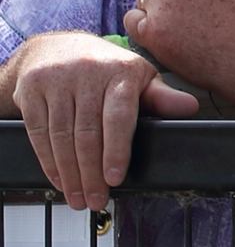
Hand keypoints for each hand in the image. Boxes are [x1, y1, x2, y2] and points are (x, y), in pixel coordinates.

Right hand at [8, 33, 198, 210]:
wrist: (56, 47)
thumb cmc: (106, 67)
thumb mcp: (138, 76)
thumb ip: (161, 97)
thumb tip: (190, 108)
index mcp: (122, 71)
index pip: (119, 116)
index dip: (116, 150)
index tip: (115, 178)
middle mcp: (88, 72)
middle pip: (88, 132)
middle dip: (91, 173)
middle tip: (96, 200)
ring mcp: (57, 80)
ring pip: (62, 136)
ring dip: (70, 173)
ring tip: (78, 197)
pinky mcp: (32, 90)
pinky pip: (39, 132)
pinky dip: (49, 161)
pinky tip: (59, 179)